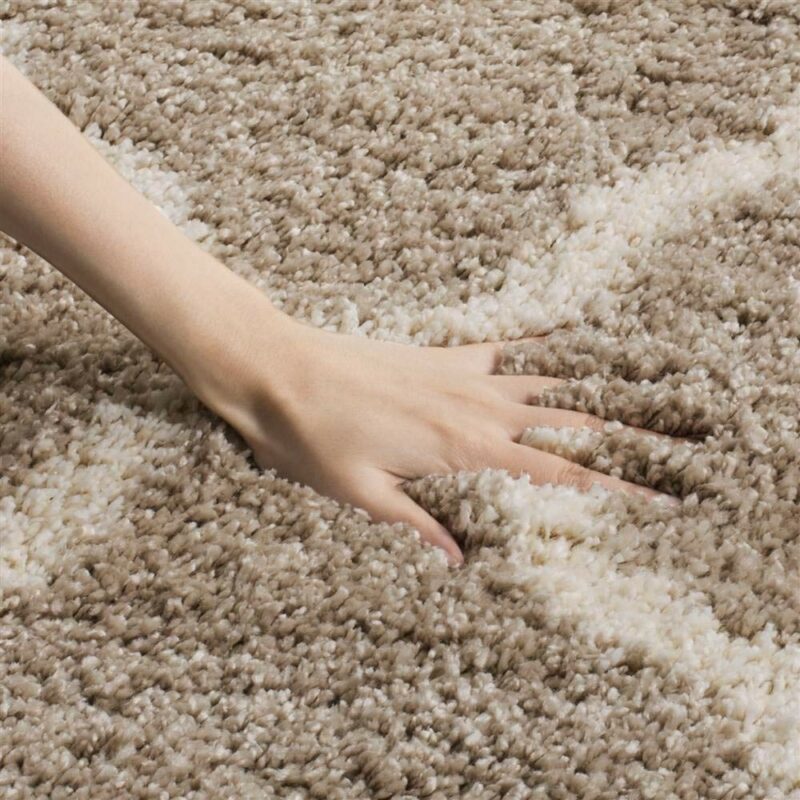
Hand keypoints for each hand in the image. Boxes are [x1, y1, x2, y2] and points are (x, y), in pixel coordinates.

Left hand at [198, 306, 678, 567]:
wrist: (278, 370)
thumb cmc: (312, 438)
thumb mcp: (361, 496)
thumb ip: (417, 524)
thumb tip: (460, 561)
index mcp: (462, 447)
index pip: (554, 471)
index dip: (610, 485)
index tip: (658, 498)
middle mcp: (474, 405)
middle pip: (566, 422)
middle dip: (622, 437)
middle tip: (671, 445)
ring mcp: (460, 374)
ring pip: (543, 384)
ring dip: (592, 392)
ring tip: (638, 397)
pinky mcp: (440, 355)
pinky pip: (502, 351)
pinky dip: (537, 350)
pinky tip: (559, 344)